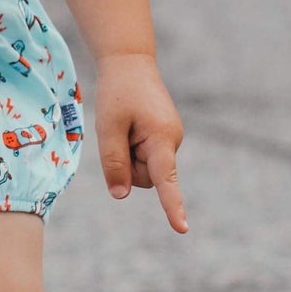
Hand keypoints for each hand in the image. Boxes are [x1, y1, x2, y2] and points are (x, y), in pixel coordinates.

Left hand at [94, 53, 186, 232]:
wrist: (130, 63)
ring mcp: (169, 140)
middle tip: (118, 130)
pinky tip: (129, 125)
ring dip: (127, 154)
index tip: (182, 229)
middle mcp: (172, 142)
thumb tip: (120, 195)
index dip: (172, 206)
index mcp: (162, 138)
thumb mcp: (108, 127)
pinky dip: (130, 146)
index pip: (166, 180)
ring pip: (142, 169)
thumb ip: (113, 163)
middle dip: (126, 164)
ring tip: (124, 124)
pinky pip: (142, 156)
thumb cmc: (118, 92)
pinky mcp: (163, 138)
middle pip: (143, 178)